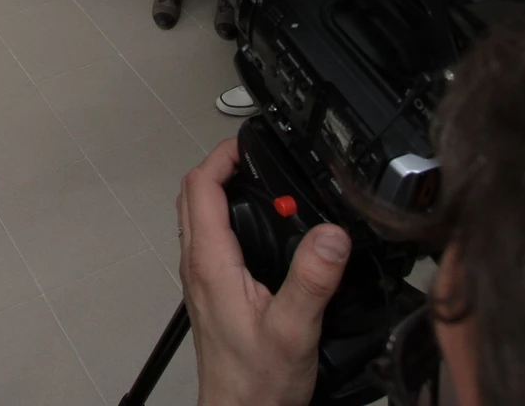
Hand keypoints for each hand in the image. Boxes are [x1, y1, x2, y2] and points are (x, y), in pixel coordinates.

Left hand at [179, 140, 351, 405]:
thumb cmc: (255, 384)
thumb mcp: (295, 329)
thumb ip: (313, 278)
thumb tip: (330, 233)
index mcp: (211, 263)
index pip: (200, 187)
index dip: (222, 156)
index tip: (248, 143)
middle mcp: (199, 266)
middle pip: (193, 195)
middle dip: (221, 167)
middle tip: (255, 158)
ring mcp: (201, 280)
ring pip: (198, 217)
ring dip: (221, 192)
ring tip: (260, 185)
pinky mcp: (210, 293)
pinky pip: (209, 240)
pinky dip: (227, 219)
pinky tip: (258, 230)